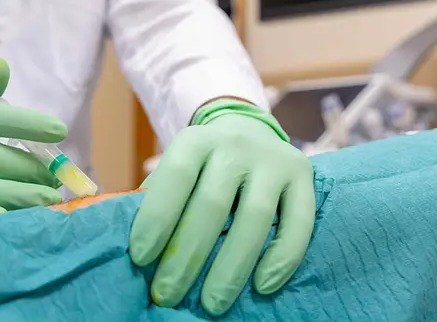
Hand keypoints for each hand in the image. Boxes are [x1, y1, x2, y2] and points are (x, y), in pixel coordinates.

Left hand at [130, 101, 314, 315]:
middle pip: (212, 205)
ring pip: (254, 218)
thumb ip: (158, 199)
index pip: (175, 176)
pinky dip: (282, 258)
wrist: (249, 133)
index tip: (140, 258)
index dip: (157, 217)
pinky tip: (262, 286)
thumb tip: (134, 250)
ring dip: (231, 267)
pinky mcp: (302, 176)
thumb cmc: (200, 168)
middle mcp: (235, 145)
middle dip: (186, 256)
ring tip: (212, 304)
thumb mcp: (176, 168)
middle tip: (168, 295)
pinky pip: (298, 223)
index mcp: (196, 140)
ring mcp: (273, 160)